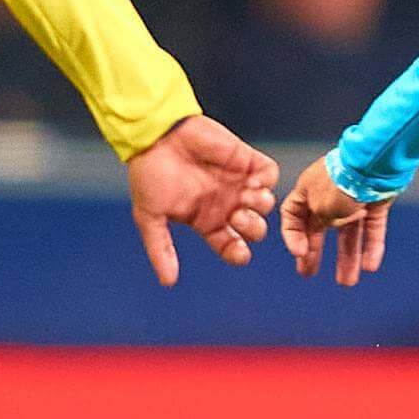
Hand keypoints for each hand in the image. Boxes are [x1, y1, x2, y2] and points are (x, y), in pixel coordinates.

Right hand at [126, 114, 279, 286]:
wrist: (154, 135)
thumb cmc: (148, 175)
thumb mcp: (149, 217)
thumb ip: (160, 249)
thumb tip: (168, 283)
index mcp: (206, 221)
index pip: (232, 246)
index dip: (239, 252)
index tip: (238, 250)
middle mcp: (225, 204)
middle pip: (254, 229)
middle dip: (253, 228)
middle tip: (237, 216)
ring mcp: (237, 181)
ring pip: (265, 204)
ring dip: (262, 206)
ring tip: (247, 198)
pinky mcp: (244, 159)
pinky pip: (270, 174)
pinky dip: (267, 181)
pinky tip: (253, 182)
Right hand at [279, 153, 391, 288]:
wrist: (375, 163)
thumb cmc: (342, 181)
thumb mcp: (319, 206)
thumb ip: (318, 221)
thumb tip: (326, 225)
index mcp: (308, 189)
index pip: (292, 215)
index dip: (292, 236)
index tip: (299, 253)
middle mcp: (328, 194)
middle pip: (319, 227)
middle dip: (315, 252)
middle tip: (308, 273)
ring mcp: (354, 198)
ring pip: (348, 233)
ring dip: (347, 257)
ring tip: (347, 282)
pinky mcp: (376, 202)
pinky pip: (372, 228)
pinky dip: (371, 247)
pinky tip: (370, 266)